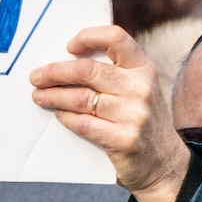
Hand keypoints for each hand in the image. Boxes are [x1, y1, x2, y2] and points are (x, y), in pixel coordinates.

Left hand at [30, 25, 189, 201]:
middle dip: (55, 72)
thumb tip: (66, 61)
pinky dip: (66, 118)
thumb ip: (114, 73)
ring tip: (39, 96)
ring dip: (53, 96)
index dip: (89, 37)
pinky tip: (59, 114)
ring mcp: (134, 115)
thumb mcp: (138, 90)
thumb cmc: (141, 121)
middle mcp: (141, 88)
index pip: (116, 38)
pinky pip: (83, 123)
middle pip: (87, 70)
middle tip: (37, 77)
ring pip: (81, 98)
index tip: (68, 47)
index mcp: (143, 69)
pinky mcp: (124, 139)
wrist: (164, 165)